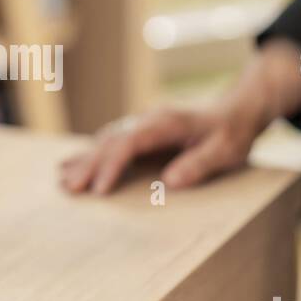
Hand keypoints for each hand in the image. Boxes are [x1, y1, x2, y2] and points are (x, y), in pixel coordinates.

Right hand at [59, 103, 261, 193]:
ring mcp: (144, 124)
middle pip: (111, 141)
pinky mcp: (143, 132)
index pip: (130, 143)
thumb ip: (199, 164)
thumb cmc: (232, 132)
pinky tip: (74, 164)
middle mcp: (150, 120)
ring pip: (107, 140)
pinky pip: (112, 142)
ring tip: (63, 180)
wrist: (238, 110)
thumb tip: (170, 181)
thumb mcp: (226, 150)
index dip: (112, 165)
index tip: (100, 190)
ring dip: (85, 160)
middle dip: (89, 165)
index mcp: (167, 123)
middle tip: (70, 189)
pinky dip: (92, 154)